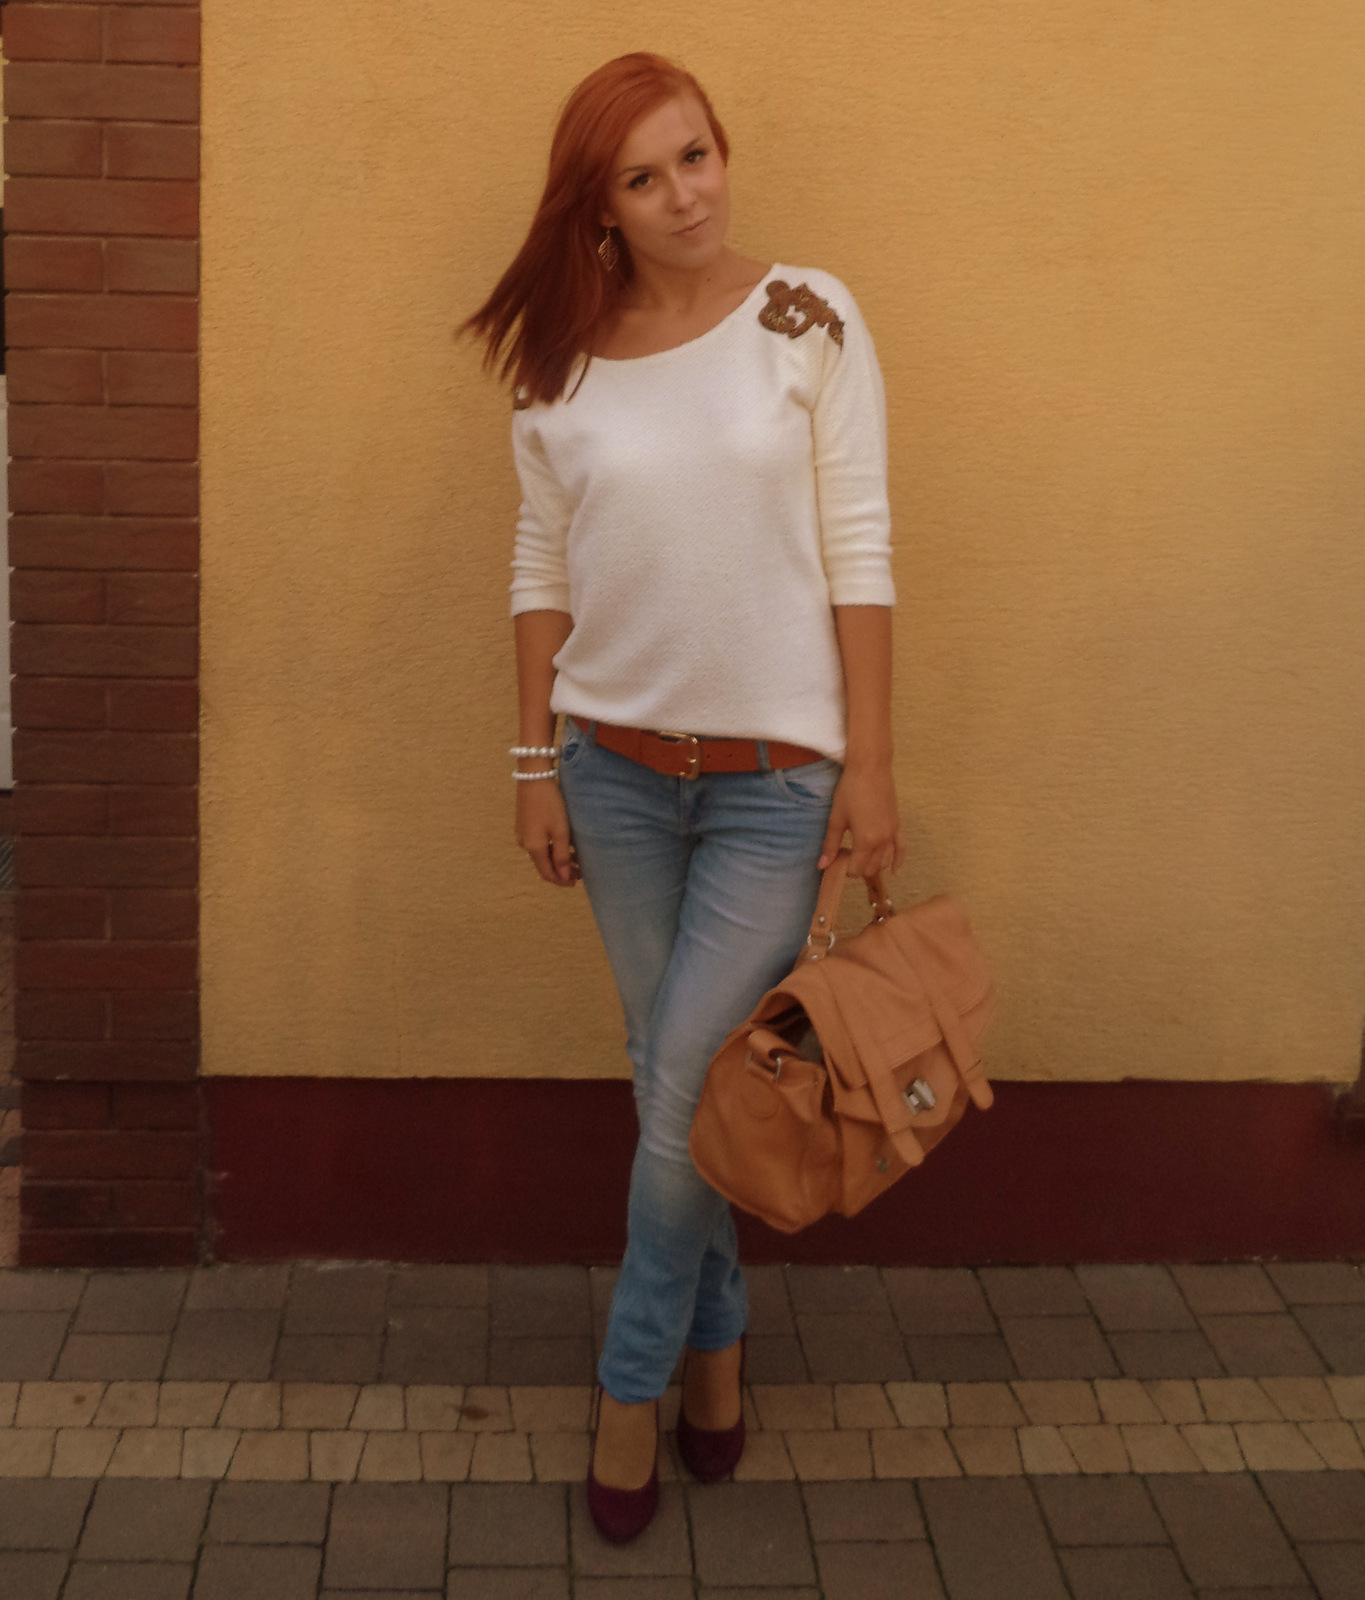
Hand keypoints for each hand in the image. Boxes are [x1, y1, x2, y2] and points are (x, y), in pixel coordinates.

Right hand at [515, 777, 579, 886]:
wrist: (533, 777)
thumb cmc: (550, 804)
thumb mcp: (560, 831)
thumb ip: (562, 856)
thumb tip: (564, 878)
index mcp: (533, 848)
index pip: (547, 874)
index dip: (561, 881)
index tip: (576, 882)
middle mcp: (524, 844)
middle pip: (543, 865)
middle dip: (560, 871)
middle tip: (579, 872)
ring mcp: (522, 834)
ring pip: (540, 854)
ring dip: (556, 860)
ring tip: (575, 858)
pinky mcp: (523, 824)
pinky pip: (537, 844)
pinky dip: (550, 849)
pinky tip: (562, 844)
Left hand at [817, 762, 904, 879]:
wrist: (871, 768)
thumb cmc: (850, 790)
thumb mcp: (837, 818)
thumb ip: (831, 844)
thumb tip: (822, 865)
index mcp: (866, 841)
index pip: (857, 869)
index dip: (845, 869)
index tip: (837, 860)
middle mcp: (882, 841)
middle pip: (871, 868)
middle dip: (858, 868)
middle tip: (846, 857)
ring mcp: (892, 834)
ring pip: (885, 862)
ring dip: (873, 865)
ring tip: (860, 857)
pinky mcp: (898, 825)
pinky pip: (902, 848)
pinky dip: (899, 861)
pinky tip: (896, 873)